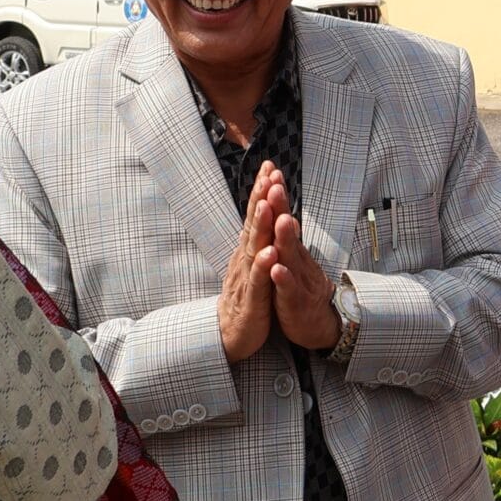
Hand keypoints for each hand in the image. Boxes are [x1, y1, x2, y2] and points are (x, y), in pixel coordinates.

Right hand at [217, 162, 281, 361]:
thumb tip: (261, 209)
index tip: (271, 166)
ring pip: (254, 248)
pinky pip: (259, 281)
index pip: (256, 215)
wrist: (229, 334)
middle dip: (262, 198)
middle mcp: (245, 258)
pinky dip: (264, 266)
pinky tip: (271, 252)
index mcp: (248, 249)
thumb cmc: (245, 296)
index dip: (262, 191)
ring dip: (260, 226)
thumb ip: (257, 238)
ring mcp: (246, 277)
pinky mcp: (251, 300)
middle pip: (254, 224)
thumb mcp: (253, 262)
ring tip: (266, 205)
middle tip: (269, 174)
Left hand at [265, 175, 340, 350]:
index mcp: (291, 249)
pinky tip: (277, 269)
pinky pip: (289, 289)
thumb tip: (279, 208)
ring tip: (281, 219)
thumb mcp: (291, 258)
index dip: (276, 196)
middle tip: (275, 185)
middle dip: (281, 207)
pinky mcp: (296, 302)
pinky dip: (283, 278)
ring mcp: (298, 279)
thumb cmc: (299, 288)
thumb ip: (284, 236)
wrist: (318, 323)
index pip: (282, 217)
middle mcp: (296, 259)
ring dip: (285, 238)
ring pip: (291, 257)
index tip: (270, 172)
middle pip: (287, 230)